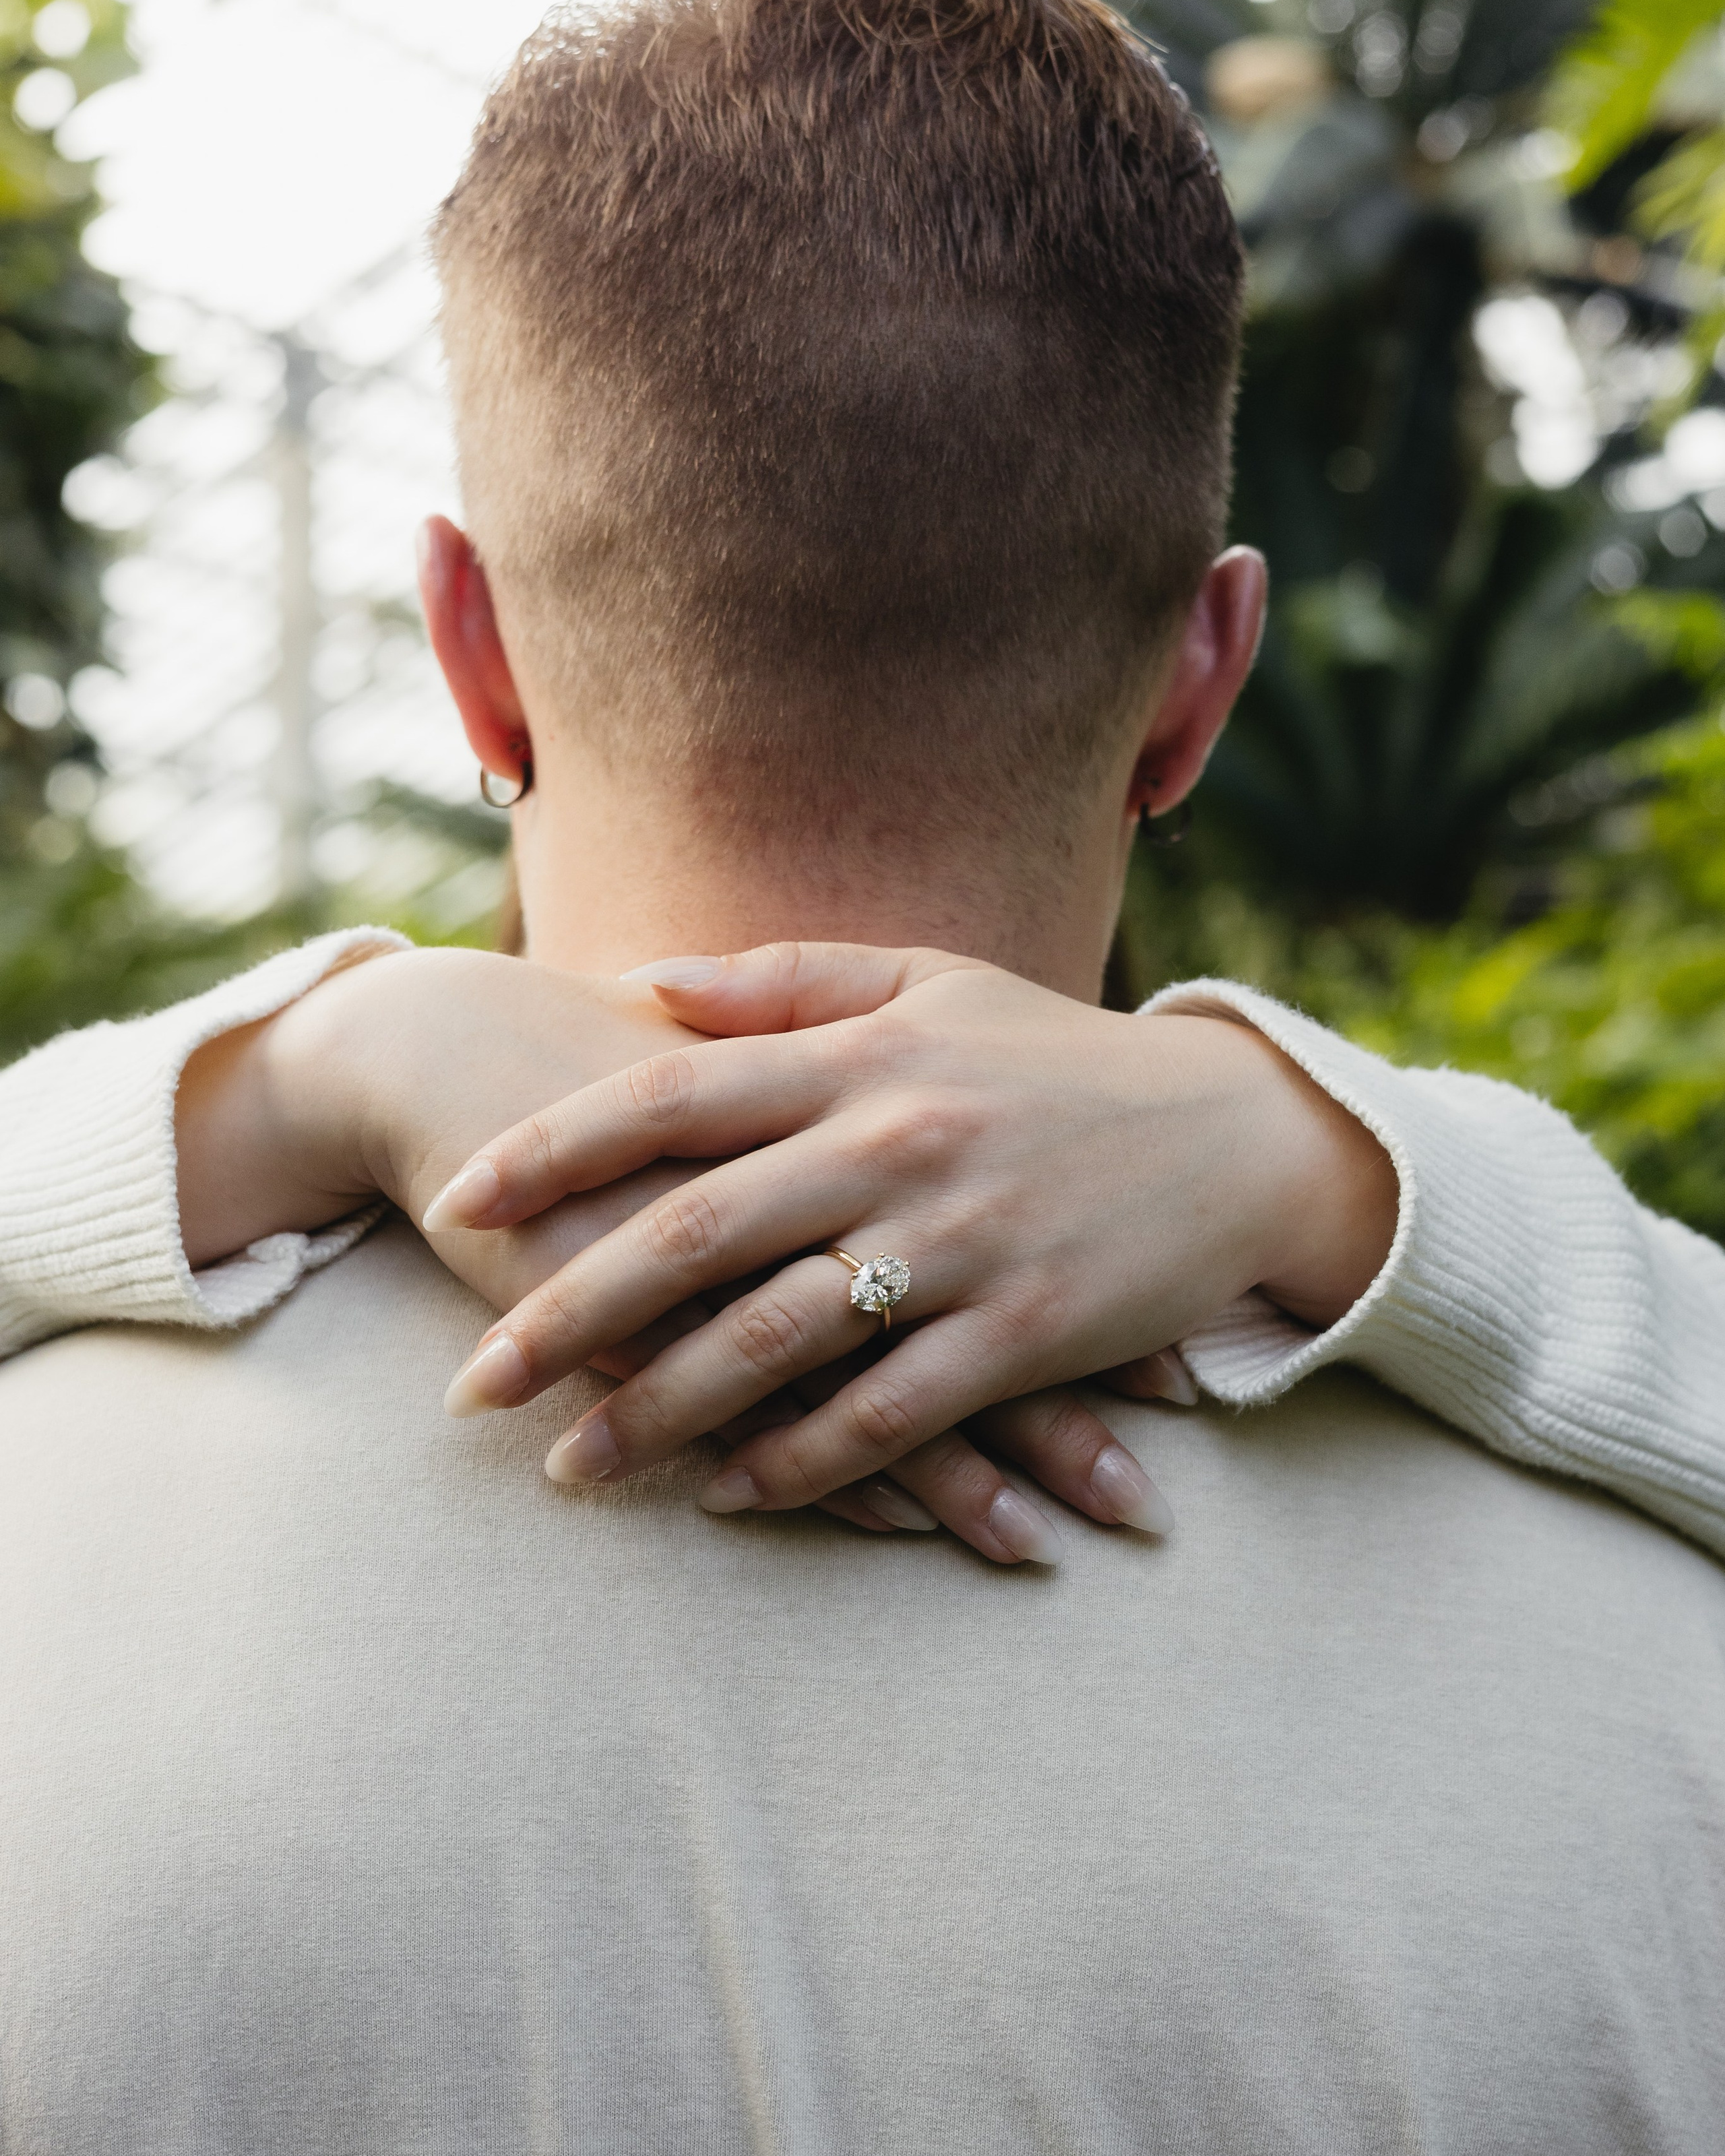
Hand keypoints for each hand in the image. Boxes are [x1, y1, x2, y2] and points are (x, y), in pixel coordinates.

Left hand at [174, 946, 1160, 1560]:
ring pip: (773, 1340)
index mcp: (860, 1057)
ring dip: (656, 1413)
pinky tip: (728, 1496)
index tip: (456, 1204)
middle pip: (693, 1232)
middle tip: (473, 1387)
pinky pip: (886, 1413)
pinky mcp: (1024, 1331)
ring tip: (568, 1468)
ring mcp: (960, 1242)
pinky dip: (801, 1461)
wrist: (1238, 1134)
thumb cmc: (1062, 1056)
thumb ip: (783, 983)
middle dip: (566, 1312)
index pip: (669, 1095)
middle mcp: (894, 1143)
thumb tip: (638, 986)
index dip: (550, 1149)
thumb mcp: (932, 983)